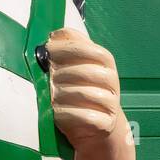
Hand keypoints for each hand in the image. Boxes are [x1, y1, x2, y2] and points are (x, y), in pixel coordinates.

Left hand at [47, 27, 135, 159]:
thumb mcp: (76, 63)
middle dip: (61, 74)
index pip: (90, 49)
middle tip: (49, 78)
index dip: (67, 48)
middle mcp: (111, 79)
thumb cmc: (80, 87)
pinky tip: (57, 111)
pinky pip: (85, 116)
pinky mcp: (106, 123)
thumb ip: (68, 44)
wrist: (96, 124)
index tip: (48, 50)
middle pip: (84, 71)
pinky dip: (67, 114)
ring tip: (52, 96)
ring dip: (62, 94)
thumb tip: (55, 35)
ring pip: (83, 93)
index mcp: (105, 60)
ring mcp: (111, 102)